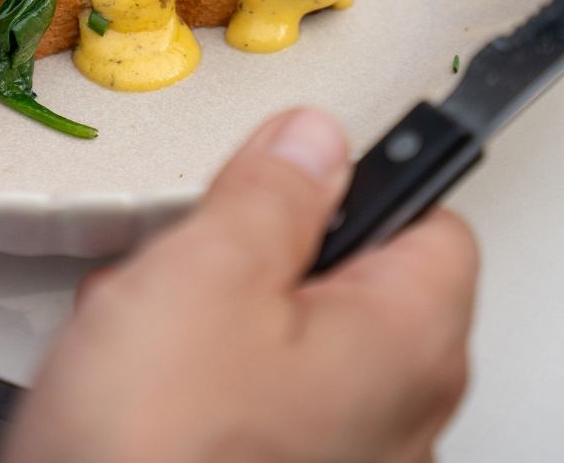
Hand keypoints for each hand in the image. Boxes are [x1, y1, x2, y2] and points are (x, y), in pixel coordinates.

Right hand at [0, 108, 477, 462]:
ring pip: (281, 326)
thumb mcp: (209, 270)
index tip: (285, 172)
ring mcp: (339, 452)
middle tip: (196, 254)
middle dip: (253, 246)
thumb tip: (315, 139)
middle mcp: (396, 411)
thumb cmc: (159, 451)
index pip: (432, 215)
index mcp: (406, 344)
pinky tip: (138, 369)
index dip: (355, 179)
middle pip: (342, 270)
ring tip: (146, 319)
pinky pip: (249, 385)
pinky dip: (195, 361)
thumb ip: (275, 189)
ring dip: (208, 301)